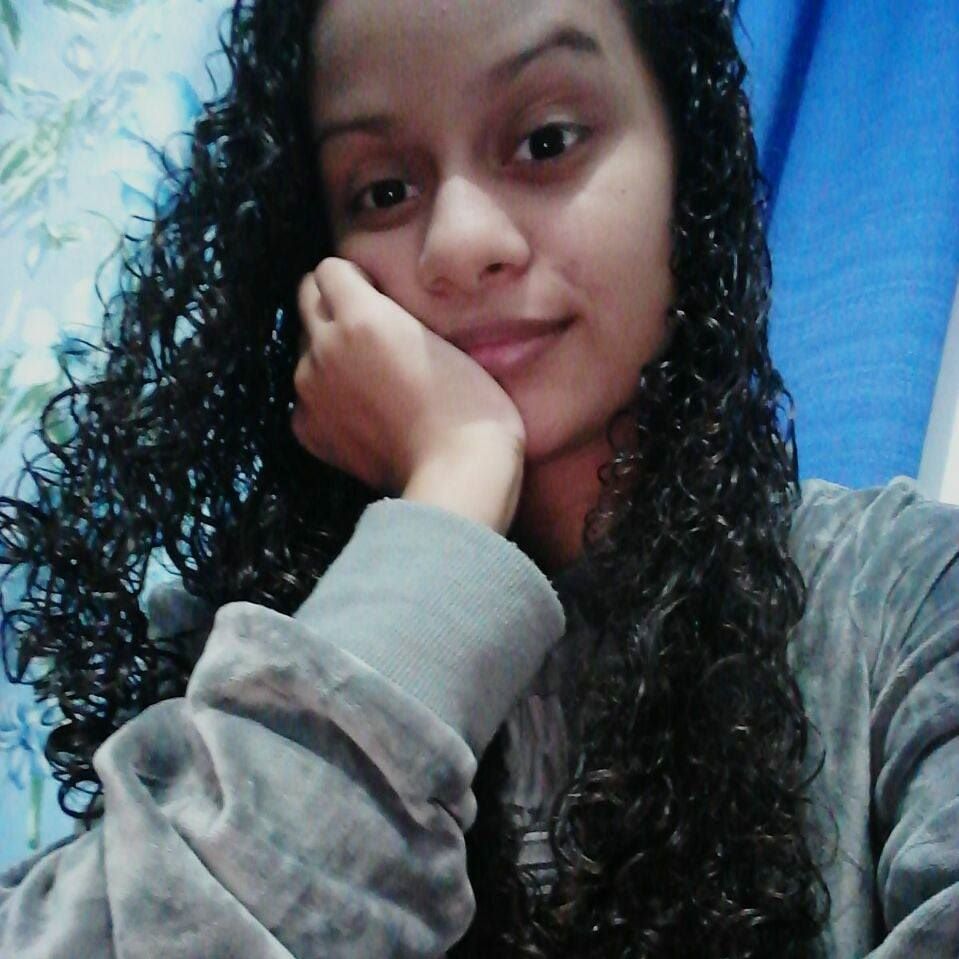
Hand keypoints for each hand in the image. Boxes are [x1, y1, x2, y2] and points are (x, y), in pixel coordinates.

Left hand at [292, 258, 525, 531]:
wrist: (457, 475)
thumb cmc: (471, 406)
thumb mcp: (443, 340)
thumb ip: (398, 318)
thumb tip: (380, 313)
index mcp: (361, 316)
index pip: (330, 268)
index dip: (354, 277)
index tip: (375, 294)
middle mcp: (325, 346)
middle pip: (306, 298)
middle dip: (331, 303)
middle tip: (367, 328)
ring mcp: (311, 389)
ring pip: (305, 348)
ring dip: (327, 352)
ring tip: (368, 377)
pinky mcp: (308, 429)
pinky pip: (305, 397)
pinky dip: (325, 399)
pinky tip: (358, 413)